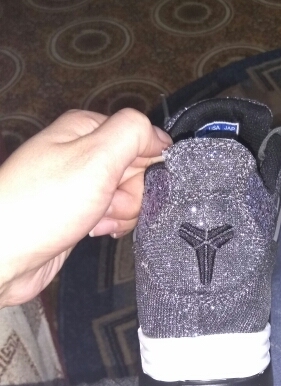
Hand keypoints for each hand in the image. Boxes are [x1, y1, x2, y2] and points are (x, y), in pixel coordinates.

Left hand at [0, 108, 170, 307]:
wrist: (4, 254)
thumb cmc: (37, 208)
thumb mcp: (95, 158)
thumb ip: (133, 134)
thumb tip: (160, 135)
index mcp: (86, 130)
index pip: (141, 138)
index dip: (146, 163)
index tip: (131, 179)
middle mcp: (82, 154)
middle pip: (137, 170)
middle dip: (131, 193)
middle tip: (107, 201)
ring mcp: (80, 185)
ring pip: (128, 197)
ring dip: (121, 214)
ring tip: (94, 218)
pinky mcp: (79, 212)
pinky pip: (114, 215)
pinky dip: (110, 225)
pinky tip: (92, 229)